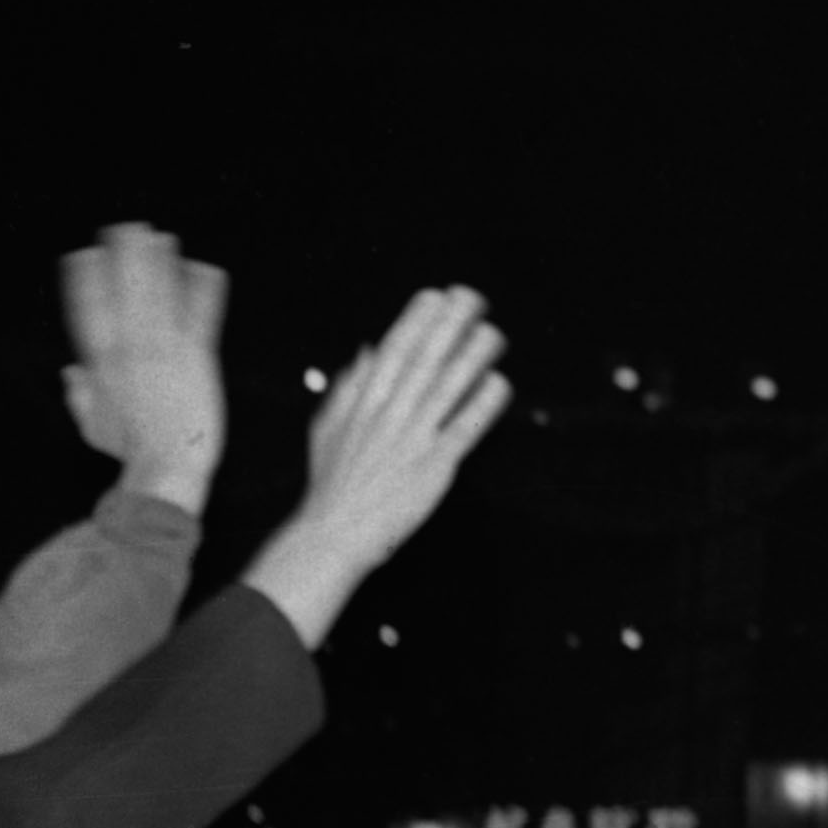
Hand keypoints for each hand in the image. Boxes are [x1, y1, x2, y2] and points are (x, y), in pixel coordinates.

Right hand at [59, 227, 232, 512]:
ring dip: (159, 263)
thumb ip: (81, 397)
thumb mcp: (94, 427)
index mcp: (102, 366)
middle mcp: (130, 351)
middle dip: (123, 258)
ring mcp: (164, 351)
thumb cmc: (131, 454)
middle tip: (124, 227)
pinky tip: (205, 267)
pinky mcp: (197, 358)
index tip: (80, 255)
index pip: (89, 313)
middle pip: (124, 293)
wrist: (165, 469)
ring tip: (160, 236)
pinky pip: (200, 315)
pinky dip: (202, 291)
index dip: (85, 281)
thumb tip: (69, 372)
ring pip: (159, 296)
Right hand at [237, 289, 509, 655]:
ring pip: (448, 387)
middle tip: (474, 297)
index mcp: (364, 401)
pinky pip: (465, 428)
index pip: (393, 349)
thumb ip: (348, 387)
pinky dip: (483, 404)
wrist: (332, 533)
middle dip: (450, 324)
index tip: (436, 295)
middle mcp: (390, 413)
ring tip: (495, 333)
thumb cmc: (332, 483)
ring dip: (474, 356)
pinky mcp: (434, 465)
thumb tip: (367, 350)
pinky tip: (501, 384)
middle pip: (425, 358)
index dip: (416, 319)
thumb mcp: (327, 427)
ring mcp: (413, 438)